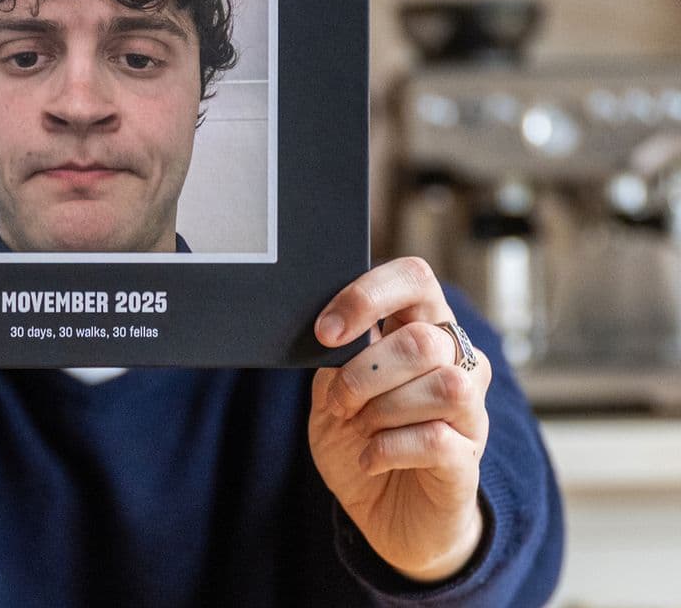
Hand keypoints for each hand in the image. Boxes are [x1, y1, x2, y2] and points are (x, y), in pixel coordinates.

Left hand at [308, 257, 491, 581]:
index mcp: (420, 330)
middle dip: (364, 372)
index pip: (415, 278)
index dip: (370, 294)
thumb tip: (330, 332)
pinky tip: (370, 457)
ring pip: (443, 385)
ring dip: (383, 409)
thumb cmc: (360, 442)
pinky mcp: (469, 459)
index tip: (327, 332)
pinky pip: (436, 439)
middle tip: (340, 402)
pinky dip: (390, 448)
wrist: (386, 517)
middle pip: (424, 340)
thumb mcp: (331, 395)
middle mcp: (457, 362)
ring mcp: (470, 412)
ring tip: (361, 429)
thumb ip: (335, 360)